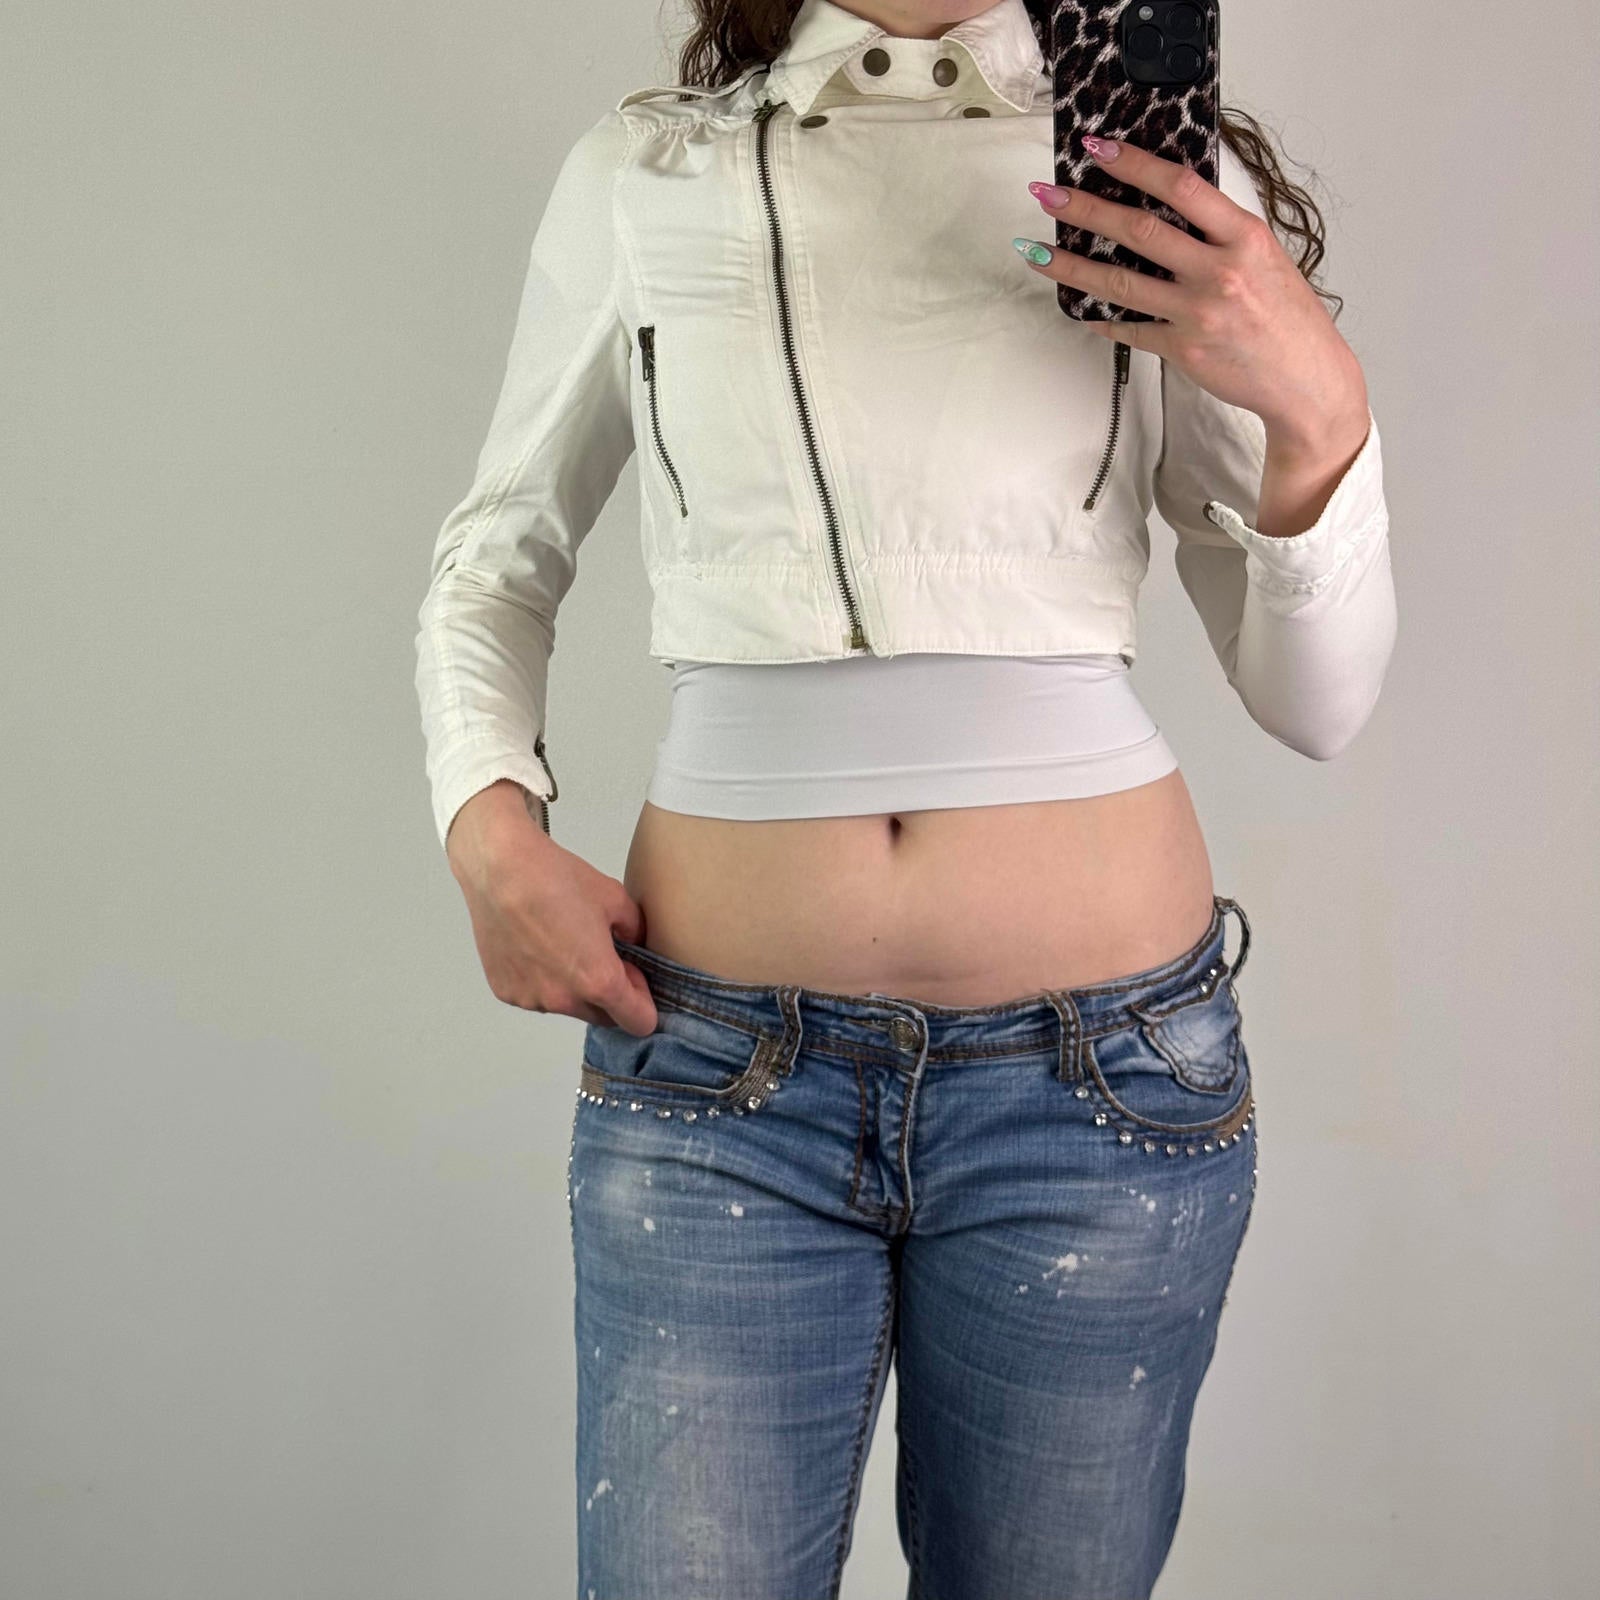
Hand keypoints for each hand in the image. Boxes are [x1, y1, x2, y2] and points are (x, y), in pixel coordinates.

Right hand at [448, 781, 658, 1034]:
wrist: (500, 868)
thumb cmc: (557, 879)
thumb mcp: (616, 899)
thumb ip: (636, 932)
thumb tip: (636, 946)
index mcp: (599, 981)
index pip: (638, 1022)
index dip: (643, 1001)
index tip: (635, 977)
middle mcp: (564, 1000)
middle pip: (603, 1018)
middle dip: (610, 995)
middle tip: (602, 955)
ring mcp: (532, 999)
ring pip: (568, 1007)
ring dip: (574, 988)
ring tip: (563, 944)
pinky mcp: (506, 991)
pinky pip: (537, 996)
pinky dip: (543, 980)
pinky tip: (536, 946)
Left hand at [1016, 132, 1367, 453]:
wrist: (1306, 378)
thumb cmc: (1287, 316)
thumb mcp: (1264, 256)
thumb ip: (1219, 232)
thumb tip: (1167, 207)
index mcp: (1243, 236)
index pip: (1179, 187)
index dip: (1133, 164)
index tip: (1097, 149)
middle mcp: (1218, 271)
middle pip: (1138, 231)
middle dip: (1085, 209)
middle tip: (1047, 194)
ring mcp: (1197, 313)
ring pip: (1119, 283)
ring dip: (1070, 265)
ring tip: (1035, 252)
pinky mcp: (1182, 350)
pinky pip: (1130, 329)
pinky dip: (1102, 319)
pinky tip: (1080, 308)